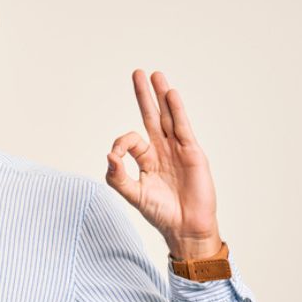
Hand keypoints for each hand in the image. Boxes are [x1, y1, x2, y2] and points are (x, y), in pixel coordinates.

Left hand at [105, 69, 222, 259]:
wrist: (186, 227)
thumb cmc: (161, 213)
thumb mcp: (133, 195)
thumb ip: (117, 178)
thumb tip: (108, 157)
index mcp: (146, 160)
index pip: (132, 139)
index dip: (121, 143)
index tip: (116, 156)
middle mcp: (162, 151)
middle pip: (152, 117)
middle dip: (145, 95)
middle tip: (139, 73)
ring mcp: (179, 150)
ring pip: (169, 117)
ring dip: (162, 96)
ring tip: (156, 75)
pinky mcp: (193, 153)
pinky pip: (183, 128)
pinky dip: (177, 111)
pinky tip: (172, 95)